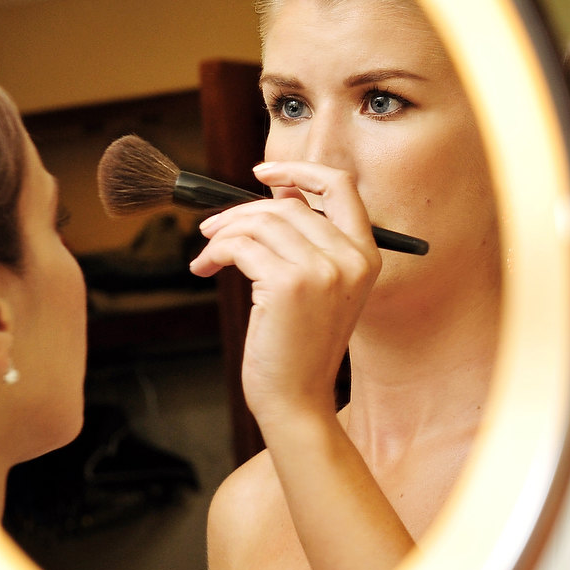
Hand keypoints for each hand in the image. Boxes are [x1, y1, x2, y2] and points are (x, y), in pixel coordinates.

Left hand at [190, 161, 380, 422]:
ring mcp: (322, 270)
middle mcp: (350, 258)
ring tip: (207, 256)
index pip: (340, 186)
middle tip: (212, 229)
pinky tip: (204, 270)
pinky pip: (240, 245)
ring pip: (260, 221)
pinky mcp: (288, 284)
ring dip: (223, 233)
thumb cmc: (299, 347)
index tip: (264, 172)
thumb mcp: (318, 288)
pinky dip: (214, 253)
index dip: (300, 169)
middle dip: (241, 211)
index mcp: (365, 255)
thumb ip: (307, 240)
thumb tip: (279, 189)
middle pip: (287, 203)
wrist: (296, 399)